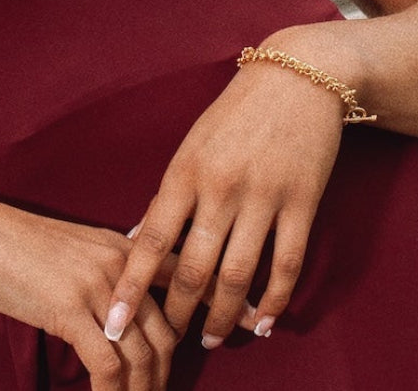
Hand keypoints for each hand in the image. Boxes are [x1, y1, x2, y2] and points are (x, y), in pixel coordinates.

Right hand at [0, 194, 253, 388]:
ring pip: (144, 352)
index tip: (253, 323)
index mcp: (125, 245)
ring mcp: (96, 285)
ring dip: (145, 390)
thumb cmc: (16, 243)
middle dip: (171, 371)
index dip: (219, 305)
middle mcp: (120, 262)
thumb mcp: (74, 248)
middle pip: (169, 327)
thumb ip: (107, 270)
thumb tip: (128, 306)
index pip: (185, 276)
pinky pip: (107, 364)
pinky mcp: (69, 309)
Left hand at [104, 43, 344, 349]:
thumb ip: (172, 193)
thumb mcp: (193, 145)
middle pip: (193, 268)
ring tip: (213, 338)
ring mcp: (263, 197)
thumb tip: (139, 238)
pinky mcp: (302, 204)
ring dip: (223, 316)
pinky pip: (285, 266)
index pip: (149, 239)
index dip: (132, 286)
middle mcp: (220, 187)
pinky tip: (263, 322)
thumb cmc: (235, 112)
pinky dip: (274, 301)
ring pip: (238, 276)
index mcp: (185, 170)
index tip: (115, 322)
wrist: (297, 77)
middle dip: (179, 312)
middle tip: (168, 339)